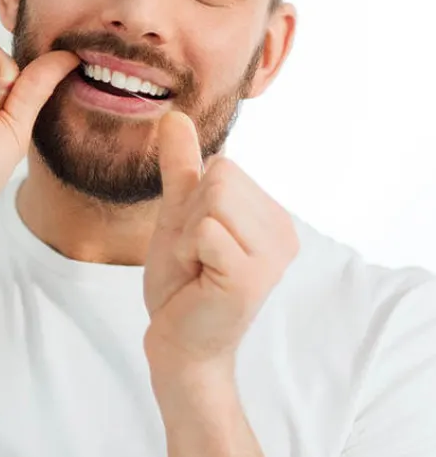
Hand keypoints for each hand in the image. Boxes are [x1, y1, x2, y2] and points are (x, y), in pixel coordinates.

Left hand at [143, 112, 297, 372]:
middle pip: (220, 175)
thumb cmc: (182, 281)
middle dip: (189, 215)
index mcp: (272, 215)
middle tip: (195, 257)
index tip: (198, 241)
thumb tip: (173, 115)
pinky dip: (187, 251)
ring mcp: (271, 256)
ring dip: (187, 234)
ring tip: (198, 267)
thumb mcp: (179, 213)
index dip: (193, 201)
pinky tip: (199, 281)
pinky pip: (204, 229)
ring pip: (211, 199)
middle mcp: (283, 232)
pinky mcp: (250, 277)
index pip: (222, 165)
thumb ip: (182, 166)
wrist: (178, 342)